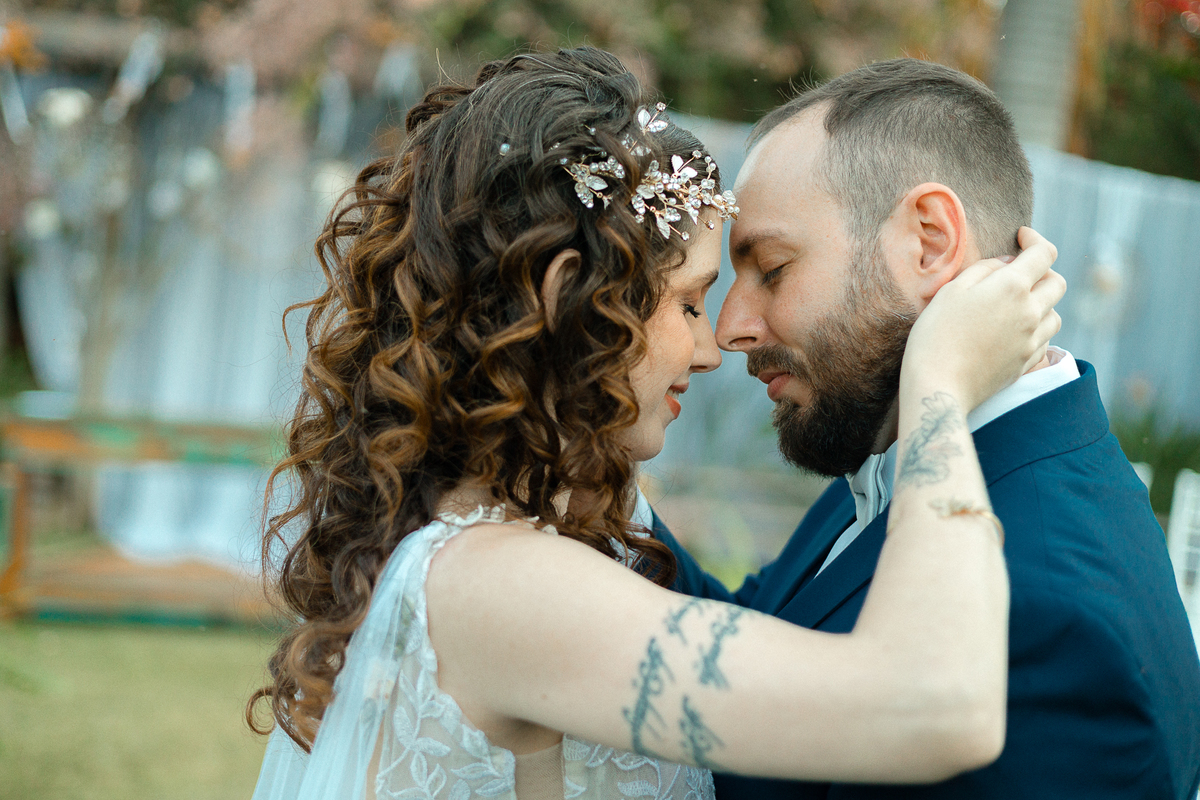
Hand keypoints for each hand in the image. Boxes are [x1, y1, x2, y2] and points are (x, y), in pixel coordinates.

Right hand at [902, 227, 1064, 410]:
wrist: (939, 385)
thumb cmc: (936, 335)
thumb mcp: (951, 291)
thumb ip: (984, 269)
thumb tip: (1007, 263)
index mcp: (1012, 287)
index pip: (1043, 253)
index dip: (1035, 239)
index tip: (1021, 237)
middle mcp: (1031, 311)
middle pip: (1057, 282)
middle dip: (1042, 271)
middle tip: (1019, 273)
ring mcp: (1033, 340)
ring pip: (1056, 313)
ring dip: (1042, 303)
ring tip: (1017, 305)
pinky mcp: (1028, 363)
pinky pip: (1045, 339)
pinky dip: (1036, 329)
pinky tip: (1015, 331)